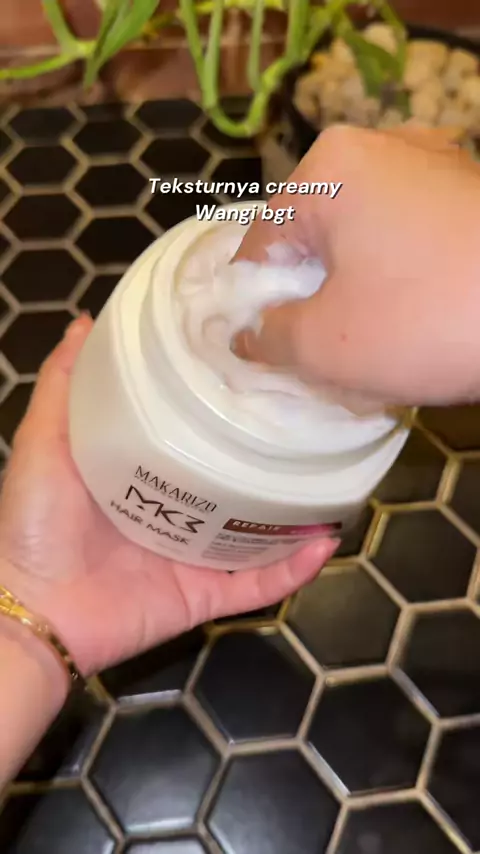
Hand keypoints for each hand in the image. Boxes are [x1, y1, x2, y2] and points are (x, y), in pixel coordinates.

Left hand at [0, 316, 336, 676]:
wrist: (34, 611)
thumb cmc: (35, 523)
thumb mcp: (44, 442)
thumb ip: (64, 387)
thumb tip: (87, 323)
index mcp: (140, 474)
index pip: (190, 433)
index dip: (218, 403)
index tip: (252, 368)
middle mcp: (172, 511)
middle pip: (230, 480)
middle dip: (267, 456)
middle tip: (305, 419)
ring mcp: (191, 556)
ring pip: (255, 532)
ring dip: (294, 513)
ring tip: (331, 477)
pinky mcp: (203, 596)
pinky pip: (257, 586)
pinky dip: (292, 570)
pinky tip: (323, 541)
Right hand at [234, 124, 479, 406]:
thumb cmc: (427, 320)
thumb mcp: (326, 345)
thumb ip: (269, 339)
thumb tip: (249, 336)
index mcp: (331, 169)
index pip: (262, 244)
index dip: (255, 306)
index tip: (268, 353)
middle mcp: (382, 148)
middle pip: (316, 241)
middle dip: (312, 303)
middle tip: (324, 360)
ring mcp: (435, 166)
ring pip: (364, 244)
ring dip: (355, 298)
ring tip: (373, 351)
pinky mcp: (471, 196)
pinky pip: (410, 241)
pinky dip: (400, 283)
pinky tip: (416, 327)